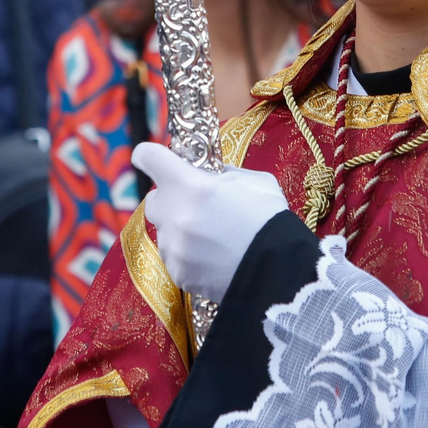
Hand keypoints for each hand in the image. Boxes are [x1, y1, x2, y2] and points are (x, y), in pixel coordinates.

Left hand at [133, 143, 288, 302]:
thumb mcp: (255, 183)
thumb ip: (226, 175)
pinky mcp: (177, 272)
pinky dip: (187, 255)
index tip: (154, 159)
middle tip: (197, 205)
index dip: (150, 155)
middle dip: (171, 199)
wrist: (278, 272)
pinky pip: (174, 257)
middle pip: (154, 199)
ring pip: (164, 231)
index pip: (148, 157)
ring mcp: (173, 246)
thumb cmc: (270, 221)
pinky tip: (213, 257)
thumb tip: (211, 175)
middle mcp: (174, 214)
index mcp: (190, 185)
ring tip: (212, 238)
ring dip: (180, 229)